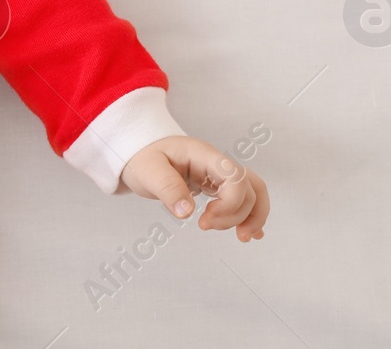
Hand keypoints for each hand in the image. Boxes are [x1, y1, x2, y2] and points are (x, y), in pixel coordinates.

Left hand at [119, 135, 269, 241]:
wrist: (138, 152)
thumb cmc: (143, 157)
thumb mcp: (148, 171)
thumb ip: (167, 188)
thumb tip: (187, 212)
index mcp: (203, 155)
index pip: (235, 176)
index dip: (229, 203)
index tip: (204, 221)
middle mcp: (217, 163)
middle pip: (248, 188)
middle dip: (236, 214)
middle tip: (205, 226)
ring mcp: (219, 175)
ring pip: (252, 193)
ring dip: (251, 216)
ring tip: (241, 237)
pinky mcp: (217, 186)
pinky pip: (244, 198)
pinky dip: (251, 215)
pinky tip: (251, 233)